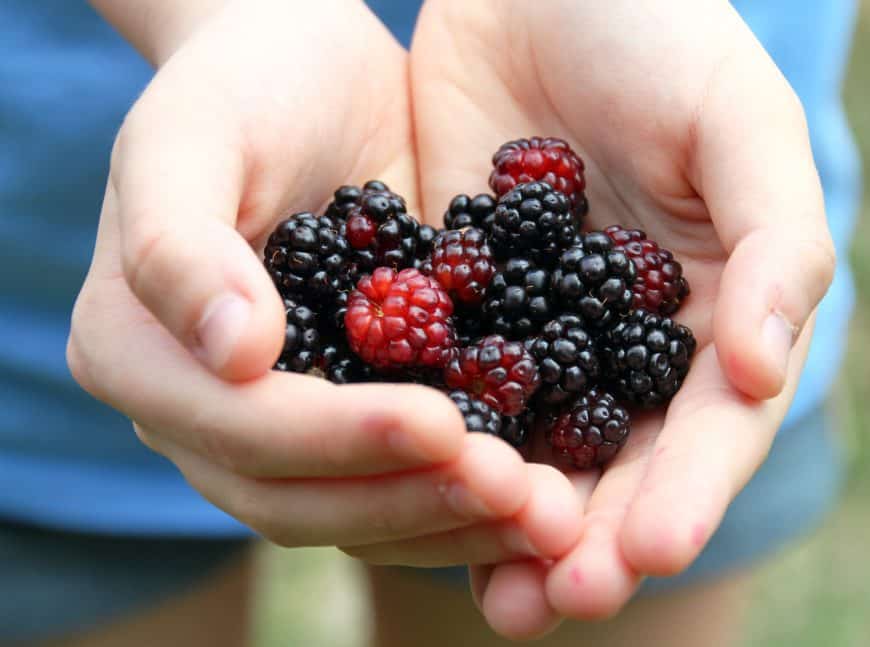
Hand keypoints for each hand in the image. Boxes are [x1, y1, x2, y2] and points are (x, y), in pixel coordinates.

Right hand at [67, 0, 581, 567]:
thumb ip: (179, 241)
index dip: (339, 441)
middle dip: (410, 501)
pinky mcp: (354, 412)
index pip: (240, 430)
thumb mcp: (191, 134)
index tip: (443, 425)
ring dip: (453, 521)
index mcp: (138, 355)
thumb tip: (233, 355)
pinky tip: (542, 492)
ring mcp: (281, 423)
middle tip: (517, 492)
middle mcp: (203, 411)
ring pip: (357, 511)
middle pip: (297, 500)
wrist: (310, 77)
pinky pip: (404, 478)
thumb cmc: (242, 86)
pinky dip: (468, 497)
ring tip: (547, 513)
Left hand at [411, 0, 835, 636]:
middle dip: (594, 539)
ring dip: (512, 528)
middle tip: (559, 599)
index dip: (684, 494)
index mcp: (711, 314)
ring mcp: (535, 335)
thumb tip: (765, 371)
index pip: (708, 429)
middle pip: (617, 466)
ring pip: (531, 452)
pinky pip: (446, 393)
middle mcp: (623, 344)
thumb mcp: (738, 119)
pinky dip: (434, 452)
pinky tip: (409, 501)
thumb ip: (776, 241)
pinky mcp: (453, 311)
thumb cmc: (658, 34)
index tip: (645, 550)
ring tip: (496, 597)